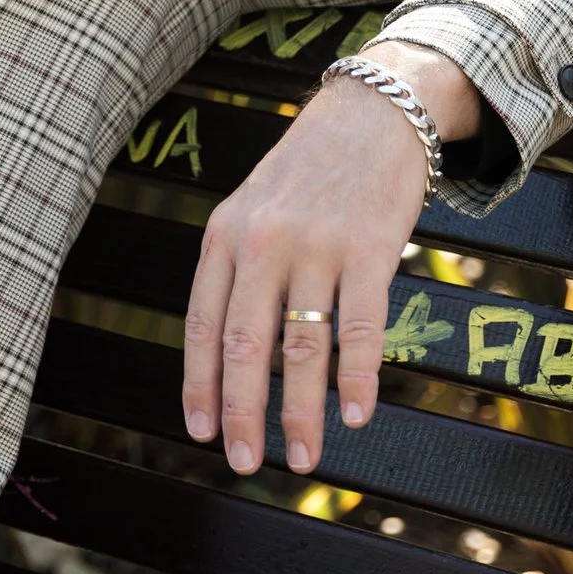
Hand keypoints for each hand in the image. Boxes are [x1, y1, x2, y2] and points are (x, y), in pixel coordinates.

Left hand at [179, 40, 477, 476]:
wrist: (373, 110)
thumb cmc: (310, 168)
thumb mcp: (253, 206)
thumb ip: (239, 267)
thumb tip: (229, 349)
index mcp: (225, 235)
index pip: (202, 325)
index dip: (200, 385)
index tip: (201, 432)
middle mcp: (262, 242)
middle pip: (244, 346)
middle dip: (242, 413)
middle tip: (244, 463)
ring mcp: (315, 245)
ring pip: (300, 347)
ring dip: (300, 412)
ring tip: (302, 457)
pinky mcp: (369, 248)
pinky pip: (359, 328)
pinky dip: (356, 378)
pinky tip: (356, 415)